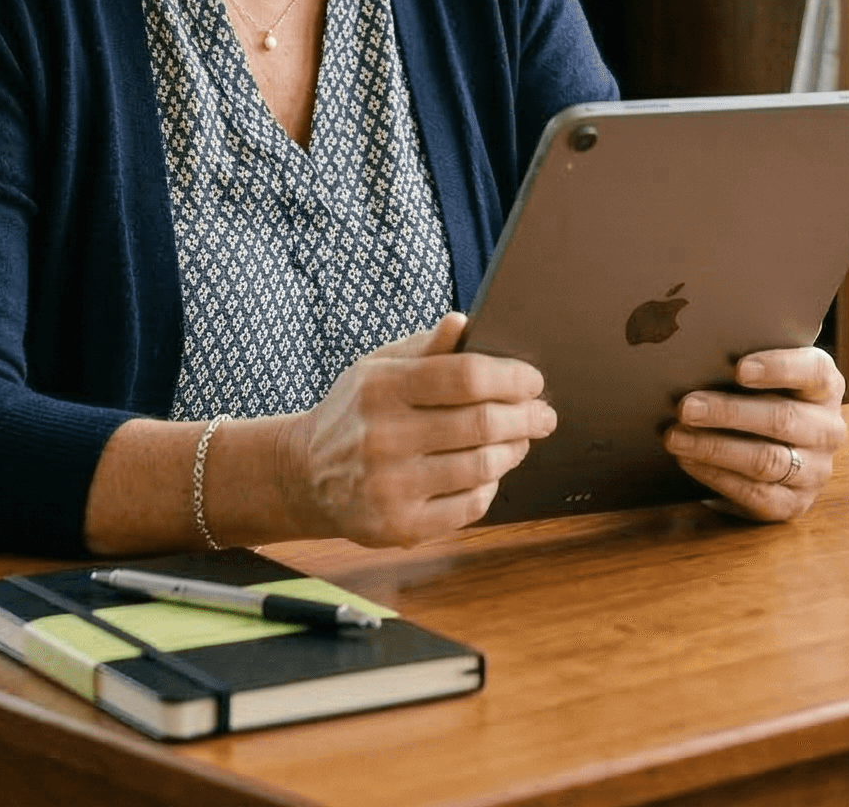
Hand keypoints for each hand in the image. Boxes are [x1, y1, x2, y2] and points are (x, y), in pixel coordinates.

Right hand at [277, 312, 554, 546]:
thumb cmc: (355, 412)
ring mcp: (389, 486)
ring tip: (520, 440)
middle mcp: (381, 437)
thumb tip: (463, 322)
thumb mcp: (378, 368)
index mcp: (380, 387)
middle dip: (526, 417)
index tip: (533, 381)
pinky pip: (469, 507)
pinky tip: (489, 473)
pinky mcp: (398, 526)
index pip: (465, 376)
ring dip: (514, 451)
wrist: (304, 475)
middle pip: (481, 424)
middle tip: (543, 414)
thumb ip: (425, 348)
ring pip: (481, 467)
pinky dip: (490, 487)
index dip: (511, 378)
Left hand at [665, 347, 846, 522]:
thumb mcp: (762, 377)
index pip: (812, 371)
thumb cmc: (758, 399)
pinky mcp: (795, 503)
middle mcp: (828, 429)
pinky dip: (717, 476)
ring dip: (715, 448)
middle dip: (728, 413)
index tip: (739, 369)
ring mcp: (816, 470)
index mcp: (826, 386)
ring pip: (767, 460)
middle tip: (685, 407)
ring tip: (676, 437)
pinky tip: (689, 461)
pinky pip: (755, 493)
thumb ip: (743, 366)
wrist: (770, 451)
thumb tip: (695, 361)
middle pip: (781, 418)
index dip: (778, 368)